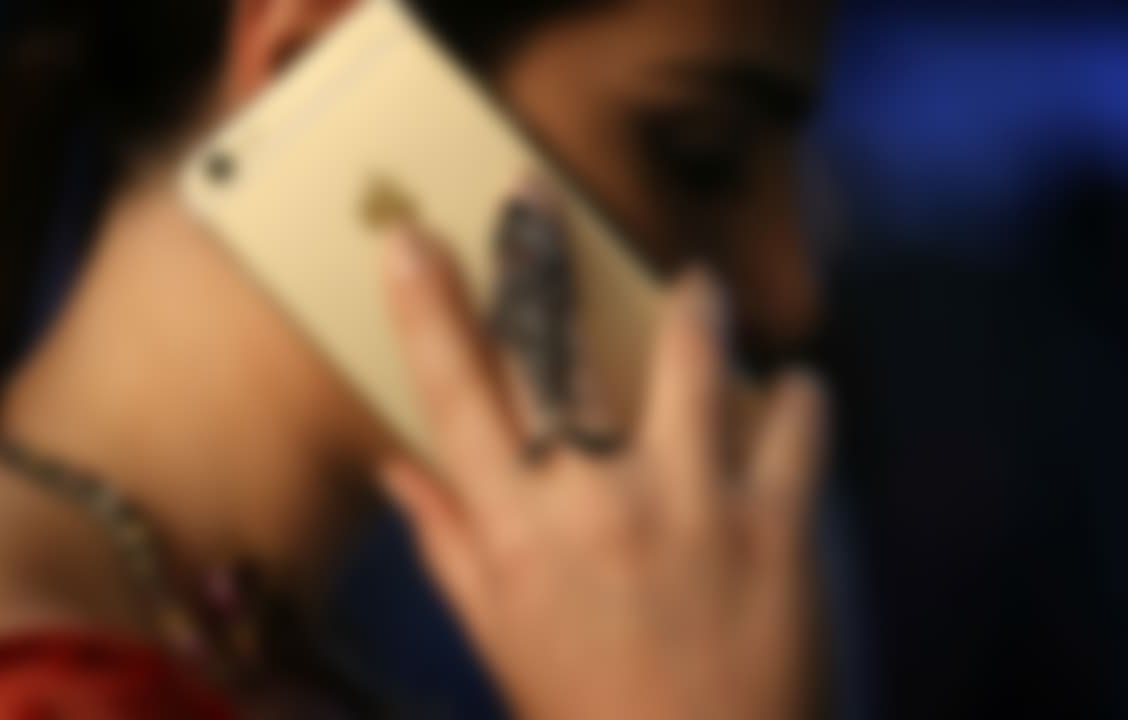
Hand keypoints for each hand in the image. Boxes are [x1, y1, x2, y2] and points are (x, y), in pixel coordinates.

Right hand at [376, 220, 824, 719]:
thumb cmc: (587, 714)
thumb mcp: (497, 637)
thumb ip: (449, 543)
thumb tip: (396, 470)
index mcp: (516, 530)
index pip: (453, 394)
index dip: (425, 306)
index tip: (407, 237)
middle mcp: (595, 499)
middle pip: (556, 348)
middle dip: (539, 255)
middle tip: (533, 196)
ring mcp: (692, 504)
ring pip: (692, 355)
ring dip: (695, 307)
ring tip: (698, 287)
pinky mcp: (777, 523)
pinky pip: (798, 421)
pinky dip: (798, 395)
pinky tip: (792, 392)